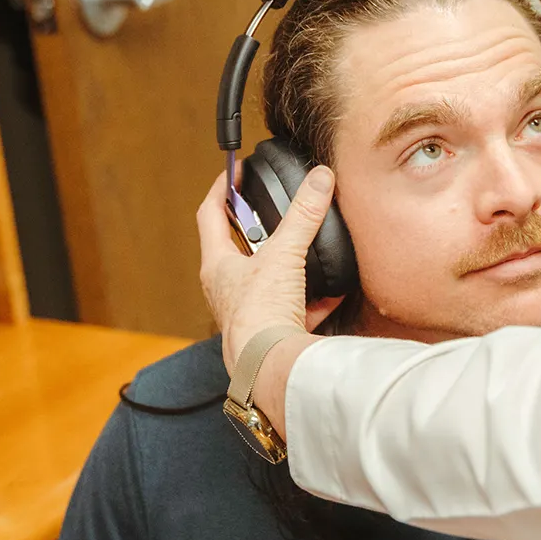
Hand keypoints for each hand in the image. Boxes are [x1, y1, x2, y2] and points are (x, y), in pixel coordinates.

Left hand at [196, 164, 343, 374]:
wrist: (268, 366)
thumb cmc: (260, 314)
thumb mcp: (284, 255)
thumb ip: (303, 216)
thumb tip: (318, 179)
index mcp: (218, 265)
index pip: (210, 214)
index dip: (221, 190)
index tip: (233, 173)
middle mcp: (226, 289)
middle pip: (236, 247)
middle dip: (254, 227)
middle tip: (271, 209)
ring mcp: (248, 312)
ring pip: (263, 279)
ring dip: (282, 264)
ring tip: (302, 247)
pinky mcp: (271, 332)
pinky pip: (292, 309)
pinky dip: (310, 299)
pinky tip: (330, 292)